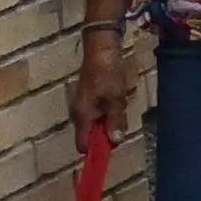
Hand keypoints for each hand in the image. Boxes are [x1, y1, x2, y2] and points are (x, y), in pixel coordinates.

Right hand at [69, 26, 136, 144]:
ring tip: (120, 105)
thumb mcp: (116, 98)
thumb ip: (115, 120)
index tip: (112, 149)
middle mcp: (78, 114)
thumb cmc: (107, 73)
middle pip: (92, 136)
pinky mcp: (88, 99)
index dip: (97, 151)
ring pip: (97, 124)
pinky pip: (99, 114)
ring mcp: (83, 106)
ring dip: (111, 120)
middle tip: (121, 118)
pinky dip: (109, 111)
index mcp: (82, 116)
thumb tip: (114, 142)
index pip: (83, 145)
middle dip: (108, 133)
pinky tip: (117, 99)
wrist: (101, 49)